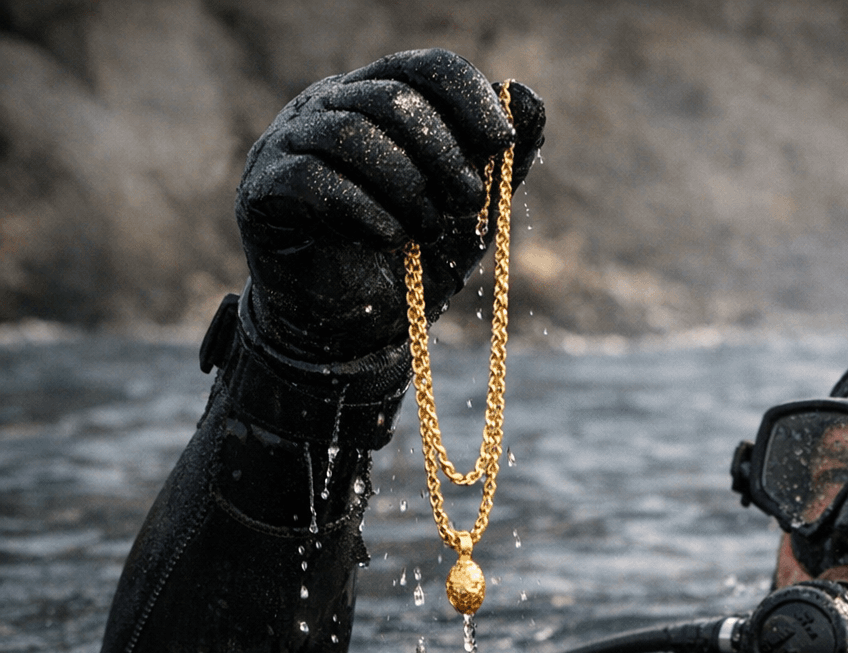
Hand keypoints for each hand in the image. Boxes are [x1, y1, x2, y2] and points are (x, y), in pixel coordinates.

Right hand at [235, 49, 544, 362]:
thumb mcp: (471, 211)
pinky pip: (313, 179)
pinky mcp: (263, 191)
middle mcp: (327, 107)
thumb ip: (501, 159)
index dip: (469, 97)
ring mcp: (286, 144)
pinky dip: (365, 211)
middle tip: (466, 203)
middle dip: (442, 154)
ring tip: (425, 230)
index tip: (501, 143)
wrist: (356, 332)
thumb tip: (527, 98)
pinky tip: (388, 239)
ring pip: (350, 133)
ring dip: (406, 187)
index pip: (425, 68)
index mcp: (379, 99)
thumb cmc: (412, 260)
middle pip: (390, 97)